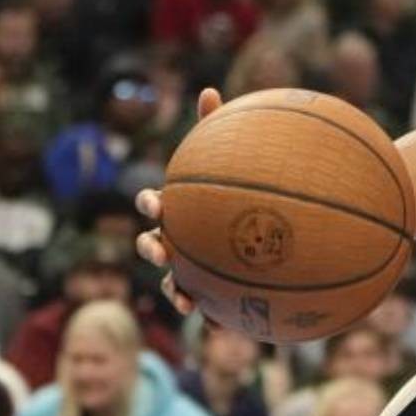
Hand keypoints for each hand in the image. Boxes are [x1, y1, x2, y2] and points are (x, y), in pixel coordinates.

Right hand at [135, 87, 222, 314]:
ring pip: (173, 281)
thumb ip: (218, 127)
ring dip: (174, 290)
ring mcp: (191, 266)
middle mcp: (179, 237)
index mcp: (181, 207)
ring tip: (184, 301)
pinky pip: (205, 307)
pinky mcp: (210, 291)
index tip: (158, 203)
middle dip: (153, 249)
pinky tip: (218, 325)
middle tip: (164, 251)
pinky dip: (207, 316)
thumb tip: (208, 90)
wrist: (265, 232)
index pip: (155, 202)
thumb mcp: (231, 160)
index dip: (151, 203)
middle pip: (153, 244)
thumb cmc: (239, 190)